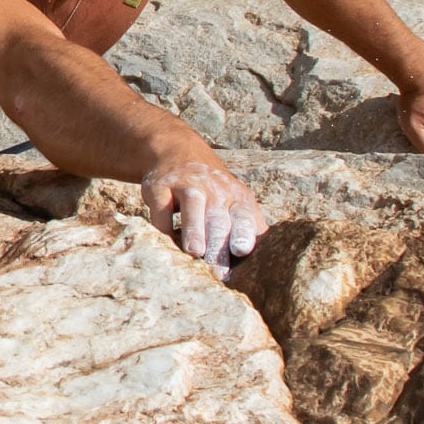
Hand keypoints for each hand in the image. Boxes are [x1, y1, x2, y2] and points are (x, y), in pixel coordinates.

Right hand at [142, 158, 264, 277]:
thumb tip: (263, 265)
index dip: (243, 232)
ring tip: (195, 252)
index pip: (244, 216)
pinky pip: (161, 210)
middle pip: (218, 219)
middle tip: (218, 272)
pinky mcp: (159, 187)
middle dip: (218, 245)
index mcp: (236, 196)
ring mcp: (185, 185)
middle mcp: (213, 189)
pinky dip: (164, 228)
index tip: (242, 250)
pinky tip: (168, 243)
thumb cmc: (214, 190)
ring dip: (194, 231)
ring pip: (192, 208)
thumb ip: (249, 226)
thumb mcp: (235, 200)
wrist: (177, 151)